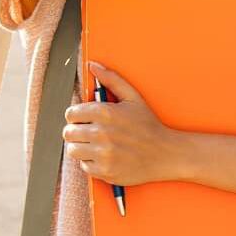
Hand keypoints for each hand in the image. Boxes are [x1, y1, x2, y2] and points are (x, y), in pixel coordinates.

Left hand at [62, 63, 182, 184]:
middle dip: (78, 132)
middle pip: (68, 132)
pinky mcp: (105, 171)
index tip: (86, 119)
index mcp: (105, 112)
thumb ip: (111, 80)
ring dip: (82, 148)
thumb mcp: (134, 98)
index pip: (71, 113)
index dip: (78, 116)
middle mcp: (102, 133)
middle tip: (92, 133)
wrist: (167, 154)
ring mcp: (103, 153)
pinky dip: (92, 163)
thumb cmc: (149, 126)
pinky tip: (106, 157)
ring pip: (73, 150)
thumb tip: (92, 65)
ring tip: (97, 145)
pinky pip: (84, 166)